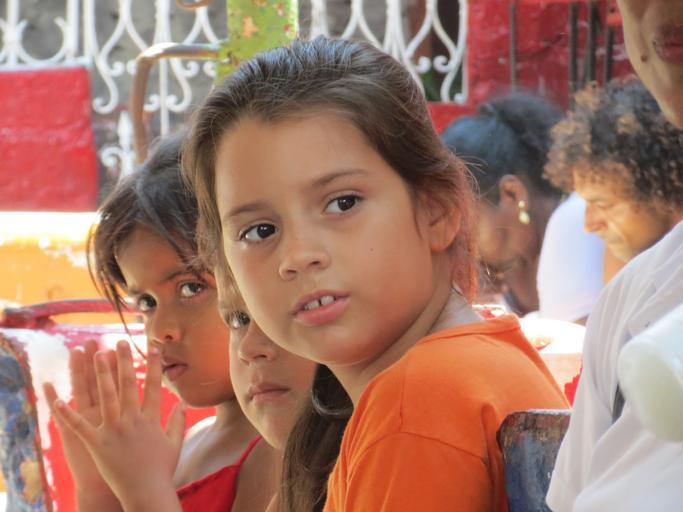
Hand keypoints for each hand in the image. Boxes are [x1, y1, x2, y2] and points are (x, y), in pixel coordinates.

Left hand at [53, 341, 184, 511]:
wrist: (147, 492)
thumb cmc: (162, 470)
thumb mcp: (175, 443)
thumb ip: (177, 421)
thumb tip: (182, 402)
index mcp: (151, 419)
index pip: (152, 386)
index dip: (154, 364)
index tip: (153, 347)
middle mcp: (132, 421)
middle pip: (128, 385)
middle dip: (124, 361)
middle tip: (119, 342)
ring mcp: (114, 431)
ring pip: (106, 397)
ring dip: (101, 374)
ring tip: (96, 355)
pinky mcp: (97, 444)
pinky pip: (80, 426)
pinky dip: (68, 413)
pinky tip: (58, 398)